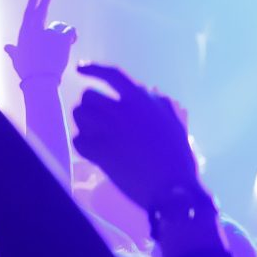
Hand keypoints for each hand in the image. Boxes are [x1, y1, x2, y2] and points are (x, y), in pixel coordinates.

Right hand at [4, 0, 76, 87]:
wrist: (40, 79)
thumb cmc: (27, 71)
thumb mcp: (17, 59)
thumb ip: (13, 51)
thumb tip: (6, 47)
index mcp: (25, 34)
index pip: (29, 14)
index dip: (33, 3)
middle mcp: (35, 30)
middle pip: (41, 11)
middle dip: (44, 0)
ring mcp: (48, 32)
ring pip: (60, 27)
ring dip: (62, 34)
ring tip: (59, 49)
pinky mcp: (61, 37)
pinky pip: (70, 31)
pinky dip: (72, 36)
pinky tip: (71, 42)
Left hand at [69, 64, 201, 209]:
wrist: (173, 188)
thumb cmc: (178, 158)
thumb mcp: (173, 122)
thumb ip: (158, 103)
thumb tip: (148, 89)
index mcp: (142, 100)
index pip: (112, 74)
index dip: (93, 69)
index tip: (80, 68)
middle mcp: (123, 110)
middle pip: (88, 96)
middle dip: (88, 107)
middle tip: (95, 121)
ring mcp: (110, 130)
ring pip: (79, 115)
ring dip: (84, 125)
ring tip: (95, 137)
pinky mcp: (101, 151)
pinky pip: (79, 141)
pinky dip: (83, 148)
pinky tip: (95, 154)